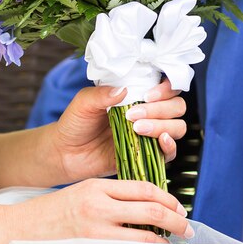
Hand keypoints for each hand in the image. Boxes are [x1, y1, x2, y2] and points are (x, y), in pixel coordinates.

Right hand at [12, 178, 193, 242]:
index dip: (168, 198)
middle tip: (187, 227)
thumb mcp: (82, 192)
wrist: (19, 230)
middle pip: (153, 211)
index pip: (145, 188)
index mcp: (96, 187)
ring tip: (172, 243)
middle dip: (177, 221)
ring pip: (146, 237)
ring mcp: (95, 233)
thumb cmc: (52, 212)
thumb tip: (147, 206)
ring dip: (165, 242)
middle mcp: (98, 207)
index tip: (178, 207)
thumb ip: (111, 196)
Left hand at [47, 79, 186, 184]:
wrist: (66, 153)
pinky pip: (170, 153)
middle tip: (132, 115)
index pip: (166, 87)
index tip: (148, 94)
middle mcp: (148, 113)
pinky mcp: (148, 156)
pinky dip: (170, 146)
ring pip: (177, 127)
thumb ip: (101, 94)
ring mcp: (150, 135)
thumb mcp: (83, 103)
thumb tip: (123, 89)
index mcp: (136, 95)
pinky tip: (159, 141)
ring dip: (162, 125)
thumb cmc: (75, 123)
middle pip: (176, 107)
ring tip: (136, 128)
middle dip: (160, 109)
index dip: (166, 88)